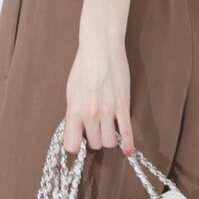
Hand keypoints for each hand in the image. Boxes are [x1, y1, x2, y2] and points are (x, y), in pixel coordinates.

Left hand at [64, 35, 133, 156]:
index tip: (78, 140)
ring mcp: (108, 111)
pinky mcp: (123, 105)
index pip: (71, 145)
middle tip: (95, 130)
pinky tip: (127, 150)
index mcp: (74, 110)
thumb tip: (76, 129)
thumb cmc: (84, 67)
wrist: (101, 48)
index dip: (75, 145)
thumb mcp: (71, 91)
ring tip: (107, 130)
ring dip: (109, 139)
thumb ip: (73, 112)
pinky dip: (128, 144)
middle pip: (94, 144)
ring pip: (109, 142)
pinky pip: (126, 132)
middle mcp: (90, 114)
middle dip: (94, 139)